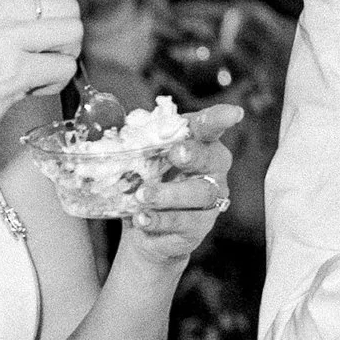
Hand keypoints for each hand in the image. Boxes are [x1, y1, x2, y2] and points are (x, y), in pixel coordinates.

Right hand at [0, 0, 84, 159]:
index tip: (53, 15)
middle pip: (67, 3)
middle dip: (66, 32)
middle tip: (44, 53)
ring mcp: (0, 38)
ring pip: (72, 33)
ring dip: (63, 57)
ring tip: (36, 71)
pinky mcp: (11, 72)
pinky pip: (63, 68)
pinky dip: (54, 83)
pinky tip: (29, 90)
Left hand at [118, 106, 241, 279]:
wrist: (144, 225)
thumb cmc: (147, 180)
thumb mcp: (138, 157)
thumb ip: (133, 140)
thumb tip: (106, 122)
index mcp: (198, 143)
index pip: (209, 127)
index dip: (220, 119)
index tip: (232, 113)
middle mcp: (211, 170)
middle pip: (211, 158)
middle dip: (193, 154)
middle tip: (175, 153)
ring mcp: (208, 200)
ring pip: (198, 193)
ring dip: (170, 193)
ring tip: (142, 196)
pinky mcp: (198, 226)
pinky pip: (182, 222)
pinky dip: (160, 220)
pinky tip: (142, 218)